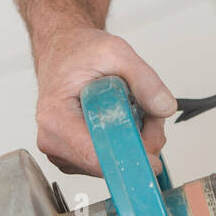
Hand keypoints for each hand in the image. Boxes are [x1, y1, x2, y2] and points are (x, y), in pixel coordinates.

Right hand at [32, 26, 175, 176]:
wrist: (62, 51)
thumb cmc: (78, 51)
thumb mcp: (115, 51)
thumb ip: (145, 79)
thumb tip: (164, 108)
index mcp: (56, 116)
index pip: (95, 155)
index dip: (130, 159)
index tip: (154, 159)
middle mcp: (52, 139)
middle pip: (108, 163)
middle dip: (138, 142)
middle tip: (146, 112)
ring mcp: (60, 151)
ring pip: (111, 165)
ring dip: (132, 142)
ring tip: (128, 108)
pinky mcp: (71, 156)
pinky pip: (106, 161)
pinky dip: (121, 144)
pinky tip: (118, 120)